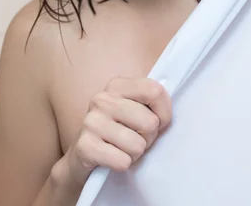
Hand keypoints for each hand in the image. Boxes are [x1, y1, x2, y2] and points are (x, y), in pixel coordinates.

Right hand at [53, 77, 171, 190]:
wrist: (83, 154)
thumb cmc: (117, 131)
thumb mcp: (132, 109)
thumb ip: (150, 103)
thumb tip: (168, 113)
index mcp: (116, 85)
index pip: (154, 91)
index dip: (164, 112)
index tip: (159, 122)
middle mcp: (102, 99)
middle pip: (150, 122)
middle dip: (148, 138)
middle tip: (135, 138)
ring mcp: (91, 122)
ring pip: (137, 145)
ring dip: (135, 154)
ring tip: (123, 148)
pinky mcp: (85, 146)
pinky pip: (122, 161)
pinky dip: (122, 165)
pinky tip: (112, 158)